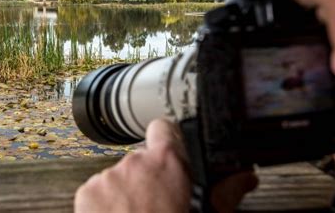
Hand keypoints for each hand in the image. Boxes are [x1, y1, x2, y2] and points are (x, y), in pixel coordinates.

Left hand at [74, 119, 257, 212]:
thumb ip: (226, 192)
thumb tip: (245, 178)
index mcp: (168, 164)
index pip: (164, 128)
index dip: (167, 138)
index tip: (169, 153)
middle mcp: (136, 163)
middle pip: (142, 159)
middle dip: (148, 177)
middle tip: (157, 205)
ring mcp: (108, 177)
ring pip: (120, 177)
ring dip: (127, 192)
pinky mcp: (88, 192)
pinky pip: (98, 190)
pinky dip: (105, 204)